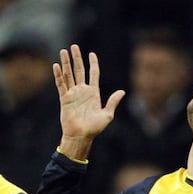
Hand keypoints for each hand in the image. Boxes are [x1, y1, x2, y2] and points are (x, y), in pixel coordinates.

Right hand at [53, 44, 124, 158]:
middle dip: (77, 59)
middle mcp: (83, 91)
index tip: (92, 54)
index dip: (93, 64)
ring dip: (66, 63)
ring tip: (64, 51)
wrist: (81, 136)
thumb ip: (113, 102)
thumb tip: (122, 91)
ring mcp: (73, 94)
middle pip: (79, 71)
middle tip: (74, 46)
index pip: (93, 74)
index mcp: (94, 93)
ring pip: (68, 75)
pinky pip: (61, 84)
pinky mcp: (64, 99)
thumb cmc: (95, 128)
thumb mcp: (107, 114)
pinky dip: (58, 75)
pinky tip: (57, 65)